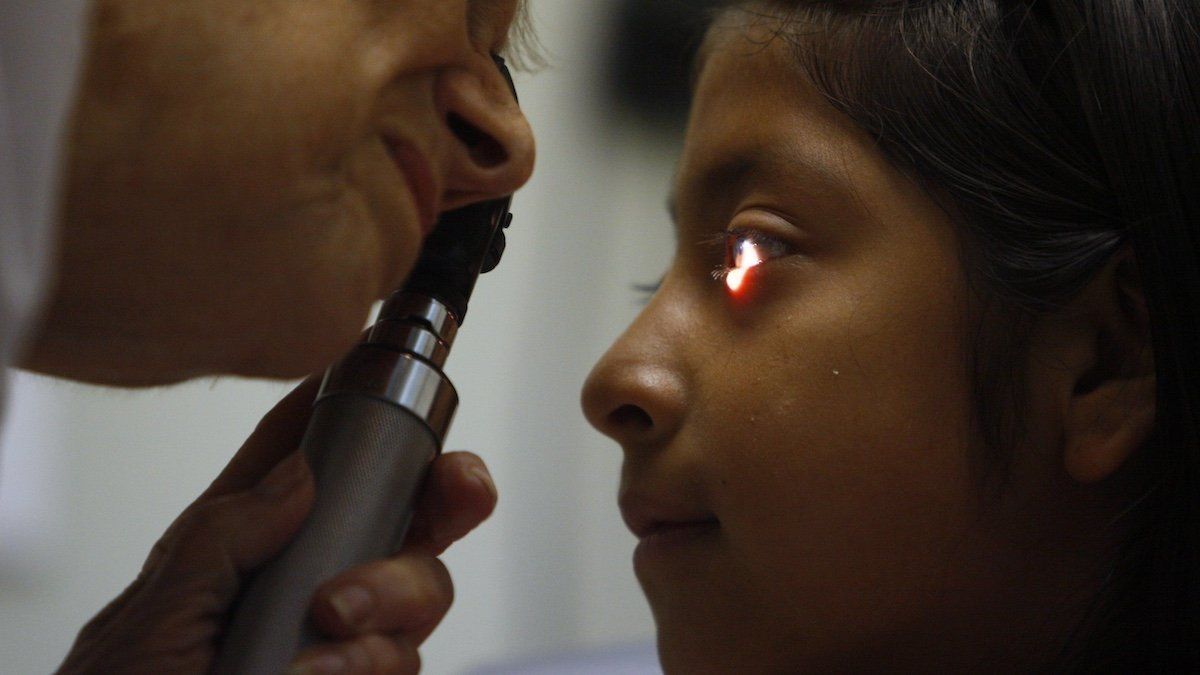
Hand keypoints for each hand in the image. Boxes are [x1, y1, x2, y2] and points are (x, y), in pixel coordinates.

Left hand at [56, 378, 497, 673]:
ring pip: (424, 588)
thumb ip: (224, 533)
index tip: (408, 380)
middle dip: (448, 492)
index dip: (366, 405)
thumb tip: (302, 472)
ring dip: (395, 596)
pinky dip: (376, 662)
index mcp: (251, 538)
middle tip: (451, 491)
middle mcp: (311, 579)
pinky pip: (406, 661)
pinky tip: (320, 673)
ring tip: (330, 625)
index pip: (318, 450)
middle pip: (409, 511)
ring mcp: (343, 637)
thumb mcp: (154, 611)